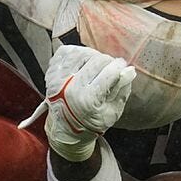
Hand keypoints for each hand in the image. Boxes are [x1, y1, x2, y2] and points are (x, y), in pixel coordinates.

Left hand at [42, 45, 134, 161]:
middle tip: (111, 68)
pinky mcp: (51, 72)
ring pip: (82, 52)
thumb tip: (129, 70)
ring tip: (97, 65)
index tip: (123, 67)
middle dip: (108, 62)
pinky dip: (77, 53)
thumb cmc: (90, 121)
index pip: (109, 73)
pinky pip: (66, 52)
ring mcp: (58, 79)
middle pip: (97, 60)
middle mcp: (71, 88)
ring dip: (93, 56)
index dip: (120, 67)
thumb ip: (122, 90)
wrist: (65, 128)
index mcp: (87, 101)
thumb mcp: (112, 112)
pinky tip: (83, 62)